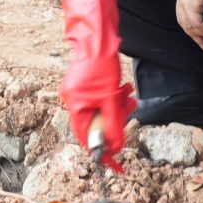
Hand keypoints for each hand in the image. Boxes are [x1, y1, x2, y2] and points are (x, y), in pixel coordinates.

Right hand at [60, 0, 135, 172]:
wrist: (96, 35)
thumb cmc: (102, 64)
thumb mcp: (111, 98)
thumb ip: (112, 124)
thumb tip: (115, 149)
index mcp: (75, 106)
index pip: (88, 140)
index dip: (104, 154)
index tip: (117, 166)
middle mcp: (72, 100)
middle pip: (97, 124)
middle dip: (116, 119)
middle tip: (129, 110)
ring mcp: (77, 92)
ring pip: (101, 110)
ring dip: (118, 106)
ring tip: (129, 95)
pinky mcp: (84, 84)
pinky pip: (100, 99)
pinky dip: (113, 97)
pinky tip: (123, 88)